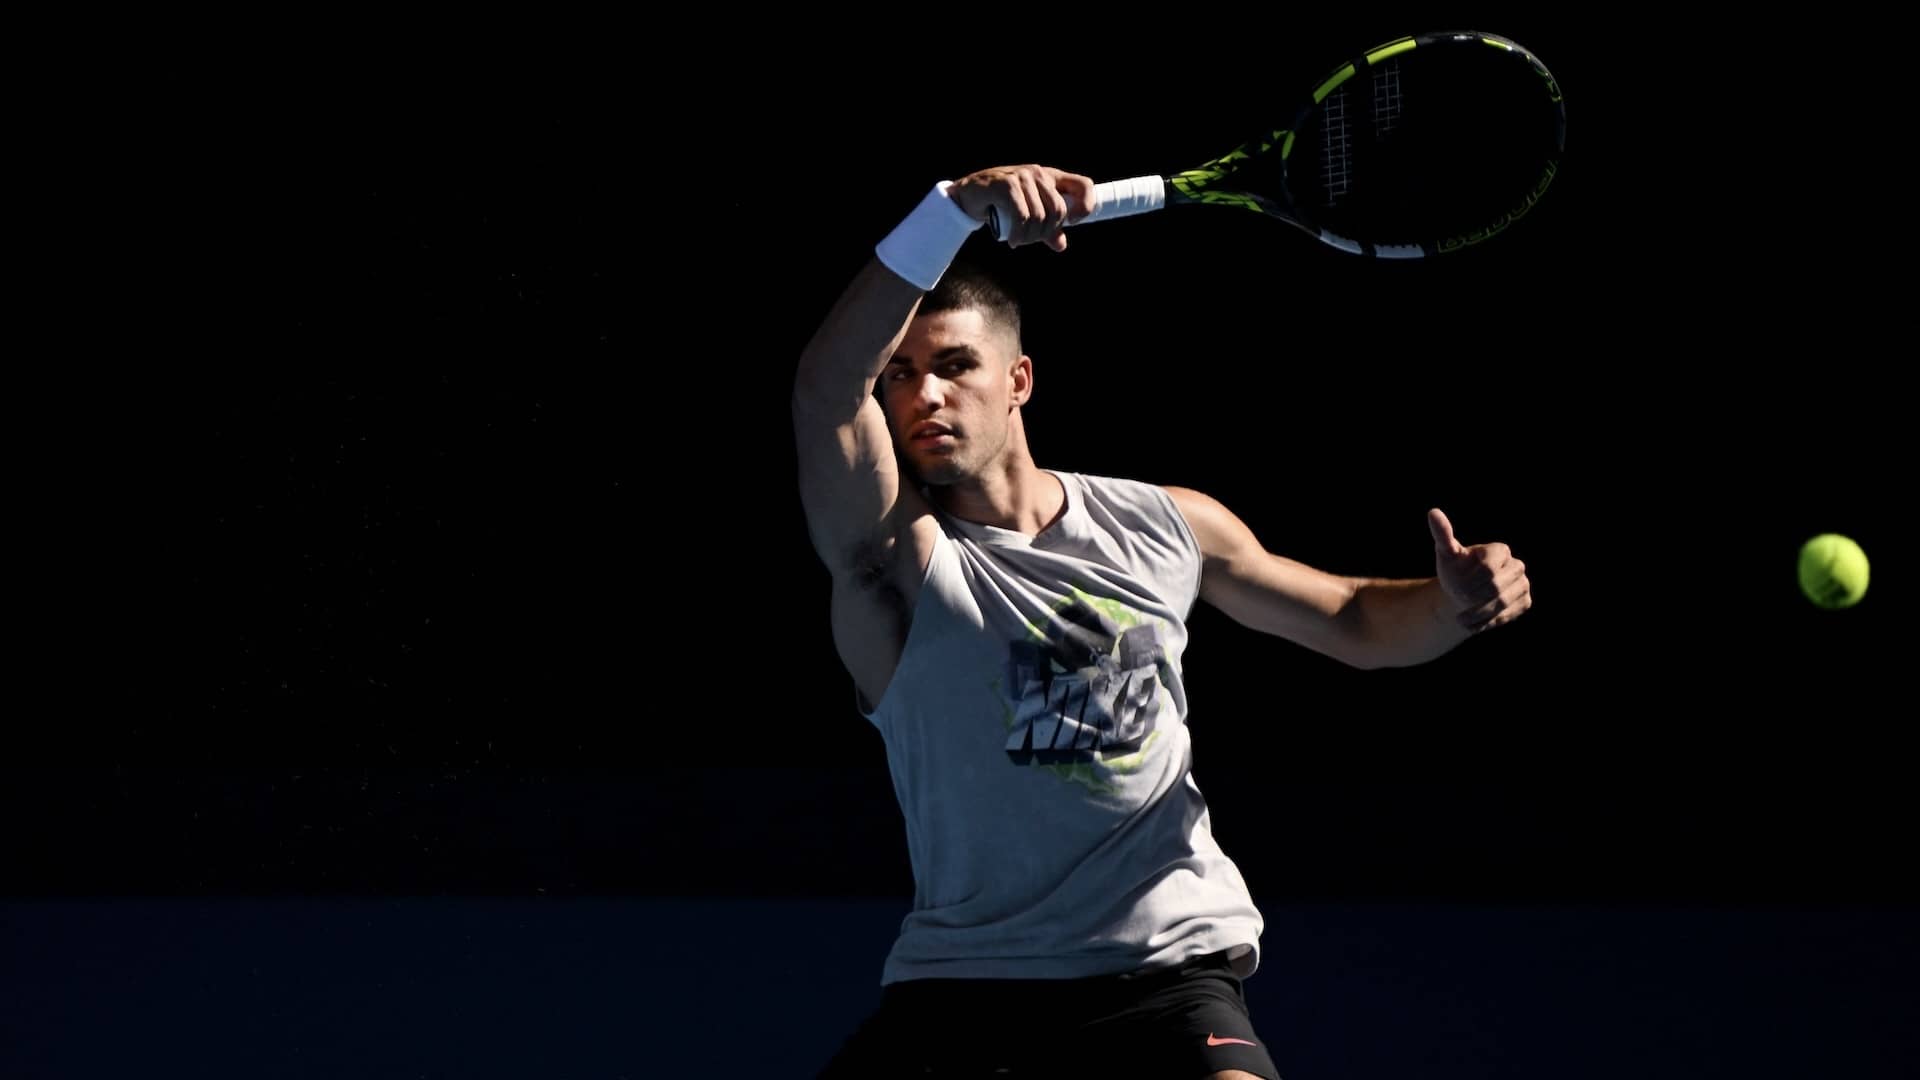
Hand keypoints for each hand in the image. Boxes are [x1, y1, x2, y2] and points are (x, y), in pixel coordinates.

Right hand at [948, 164, 1097, 251]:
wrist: (968, 197)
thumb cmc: (1000, 205)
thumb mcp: (1028, 216)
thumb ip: (1046, 229)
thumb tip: (1061, 245)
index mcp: (1050, 177)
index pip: (1083, 185)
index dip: (1086, 206)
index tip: (1073, 223)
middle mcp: (1038, 173)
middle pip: (1059, 211)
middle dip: (1045, 233)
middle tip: (1029, 240)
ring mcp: (1022, 176)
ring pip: (1039, 216)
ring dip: (1028, 237)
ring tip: (1017, 241)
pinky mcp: (1007, 184)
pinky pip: (1022, 215)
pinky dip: (1018, 234)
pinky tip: (1012, 240)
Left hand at [1428, 508, 1531, 632]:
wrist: (1464, 594)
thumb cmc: (1455, 571)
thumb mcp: (1447, 554)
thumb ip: (1443, 535)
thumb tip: (1433, 512)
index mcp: (1499, 550)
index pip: (1488, 568)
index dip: (1469, 581)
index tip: (1454, 587)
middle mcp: (1516, 566)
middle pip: (1495, 587)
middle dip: (1472, 598)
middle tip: (1456, 603)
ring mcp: (1522, 584)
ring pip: (1502, 604)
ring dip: (1478, 614)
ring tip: (1460, 620)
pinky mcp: (1524, 602)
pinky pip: (1508, 615)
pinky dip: (1489, 622)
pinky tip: (1474, 625)